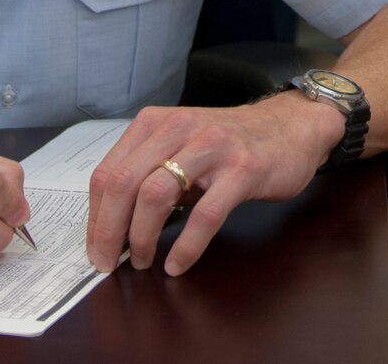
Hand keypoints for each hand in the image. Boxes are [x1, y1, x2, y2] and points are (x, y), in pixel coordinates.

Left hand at [86, 94, 343, 275]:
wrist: (292, 125)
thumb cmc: (232, 142)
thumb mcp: (182, 146)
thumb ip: (150, 173)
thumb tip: (115, 224)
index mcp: (157, 123)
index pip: (109, 171)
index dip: (95, 215)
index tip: (95, 246)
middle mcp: (179, 129)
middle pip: (124, 183)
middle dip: (108, 230)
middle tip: (107, 262)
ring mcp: (212, 147)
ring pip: (156, 194)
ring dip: (141, 237)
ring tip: (142, 261)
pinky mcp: (243, 169)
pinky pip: (205, 214)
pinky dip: (186, 245)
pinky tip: (177, 263)